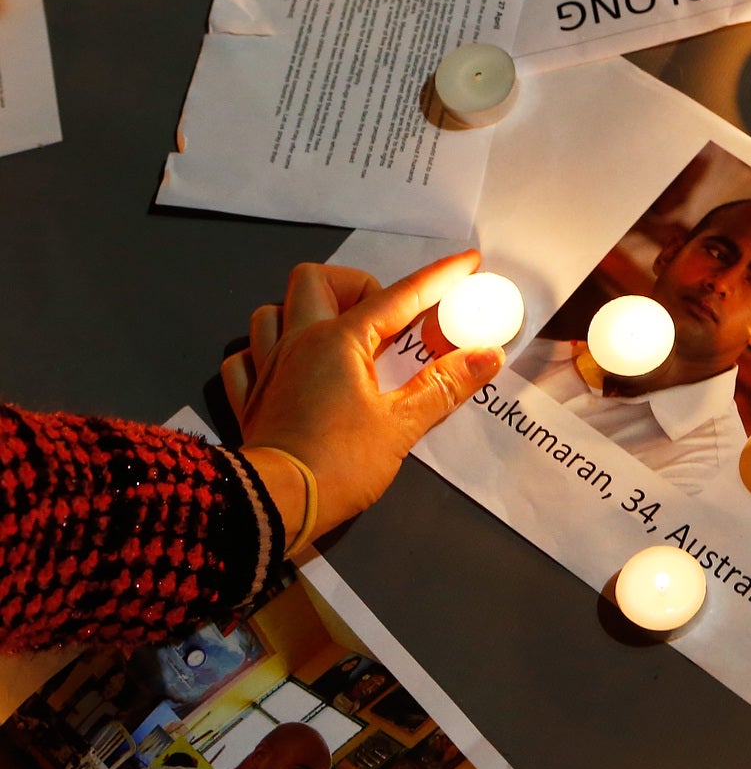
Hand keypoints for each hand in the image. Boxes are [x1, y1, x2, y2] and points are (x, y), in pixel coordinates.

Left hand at [221, 251, 502, 544]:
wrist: (273, 505)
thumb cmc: (341, 464)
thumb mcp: (402, 426)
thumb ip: (445, 385)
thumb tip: (487, 354)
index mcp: (339, 342)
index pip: (397, 297)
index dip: (437, 278)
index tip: (466, 262)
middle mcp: (298, 342)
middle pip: (314, 280)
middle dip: (352, 284)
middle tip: (384, 317)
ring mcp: (266, 368)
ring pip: (272, 311)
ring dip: (303, 312)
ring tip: (335, 337)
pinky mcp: (247, 398)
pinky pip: (246, 358)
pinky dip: (266, 353)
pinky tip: (288, 369)